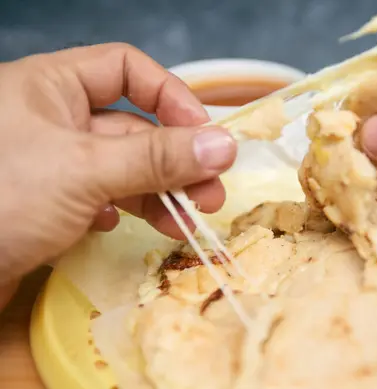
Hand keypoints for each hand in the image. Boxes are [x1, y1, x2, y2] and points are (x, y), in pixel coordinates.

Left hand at [0, 43, 236, 285]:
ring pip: (122, 168)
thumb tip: (224, 145)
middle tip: (211, 194)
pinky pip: (102, 197)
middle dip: (176, 159)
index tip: (204, 135)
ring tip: (188, 222)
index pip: (126, 68)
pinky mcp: (48, 204)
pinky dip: (123, 211)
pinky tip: (123, 227)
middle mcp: (52, 119)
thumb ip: (156, 157)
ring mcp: (51, 164)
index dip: (170, 96)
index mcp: (50, 86)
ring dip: (160, 192)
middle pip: (134, 126)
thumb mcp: (85, 169)